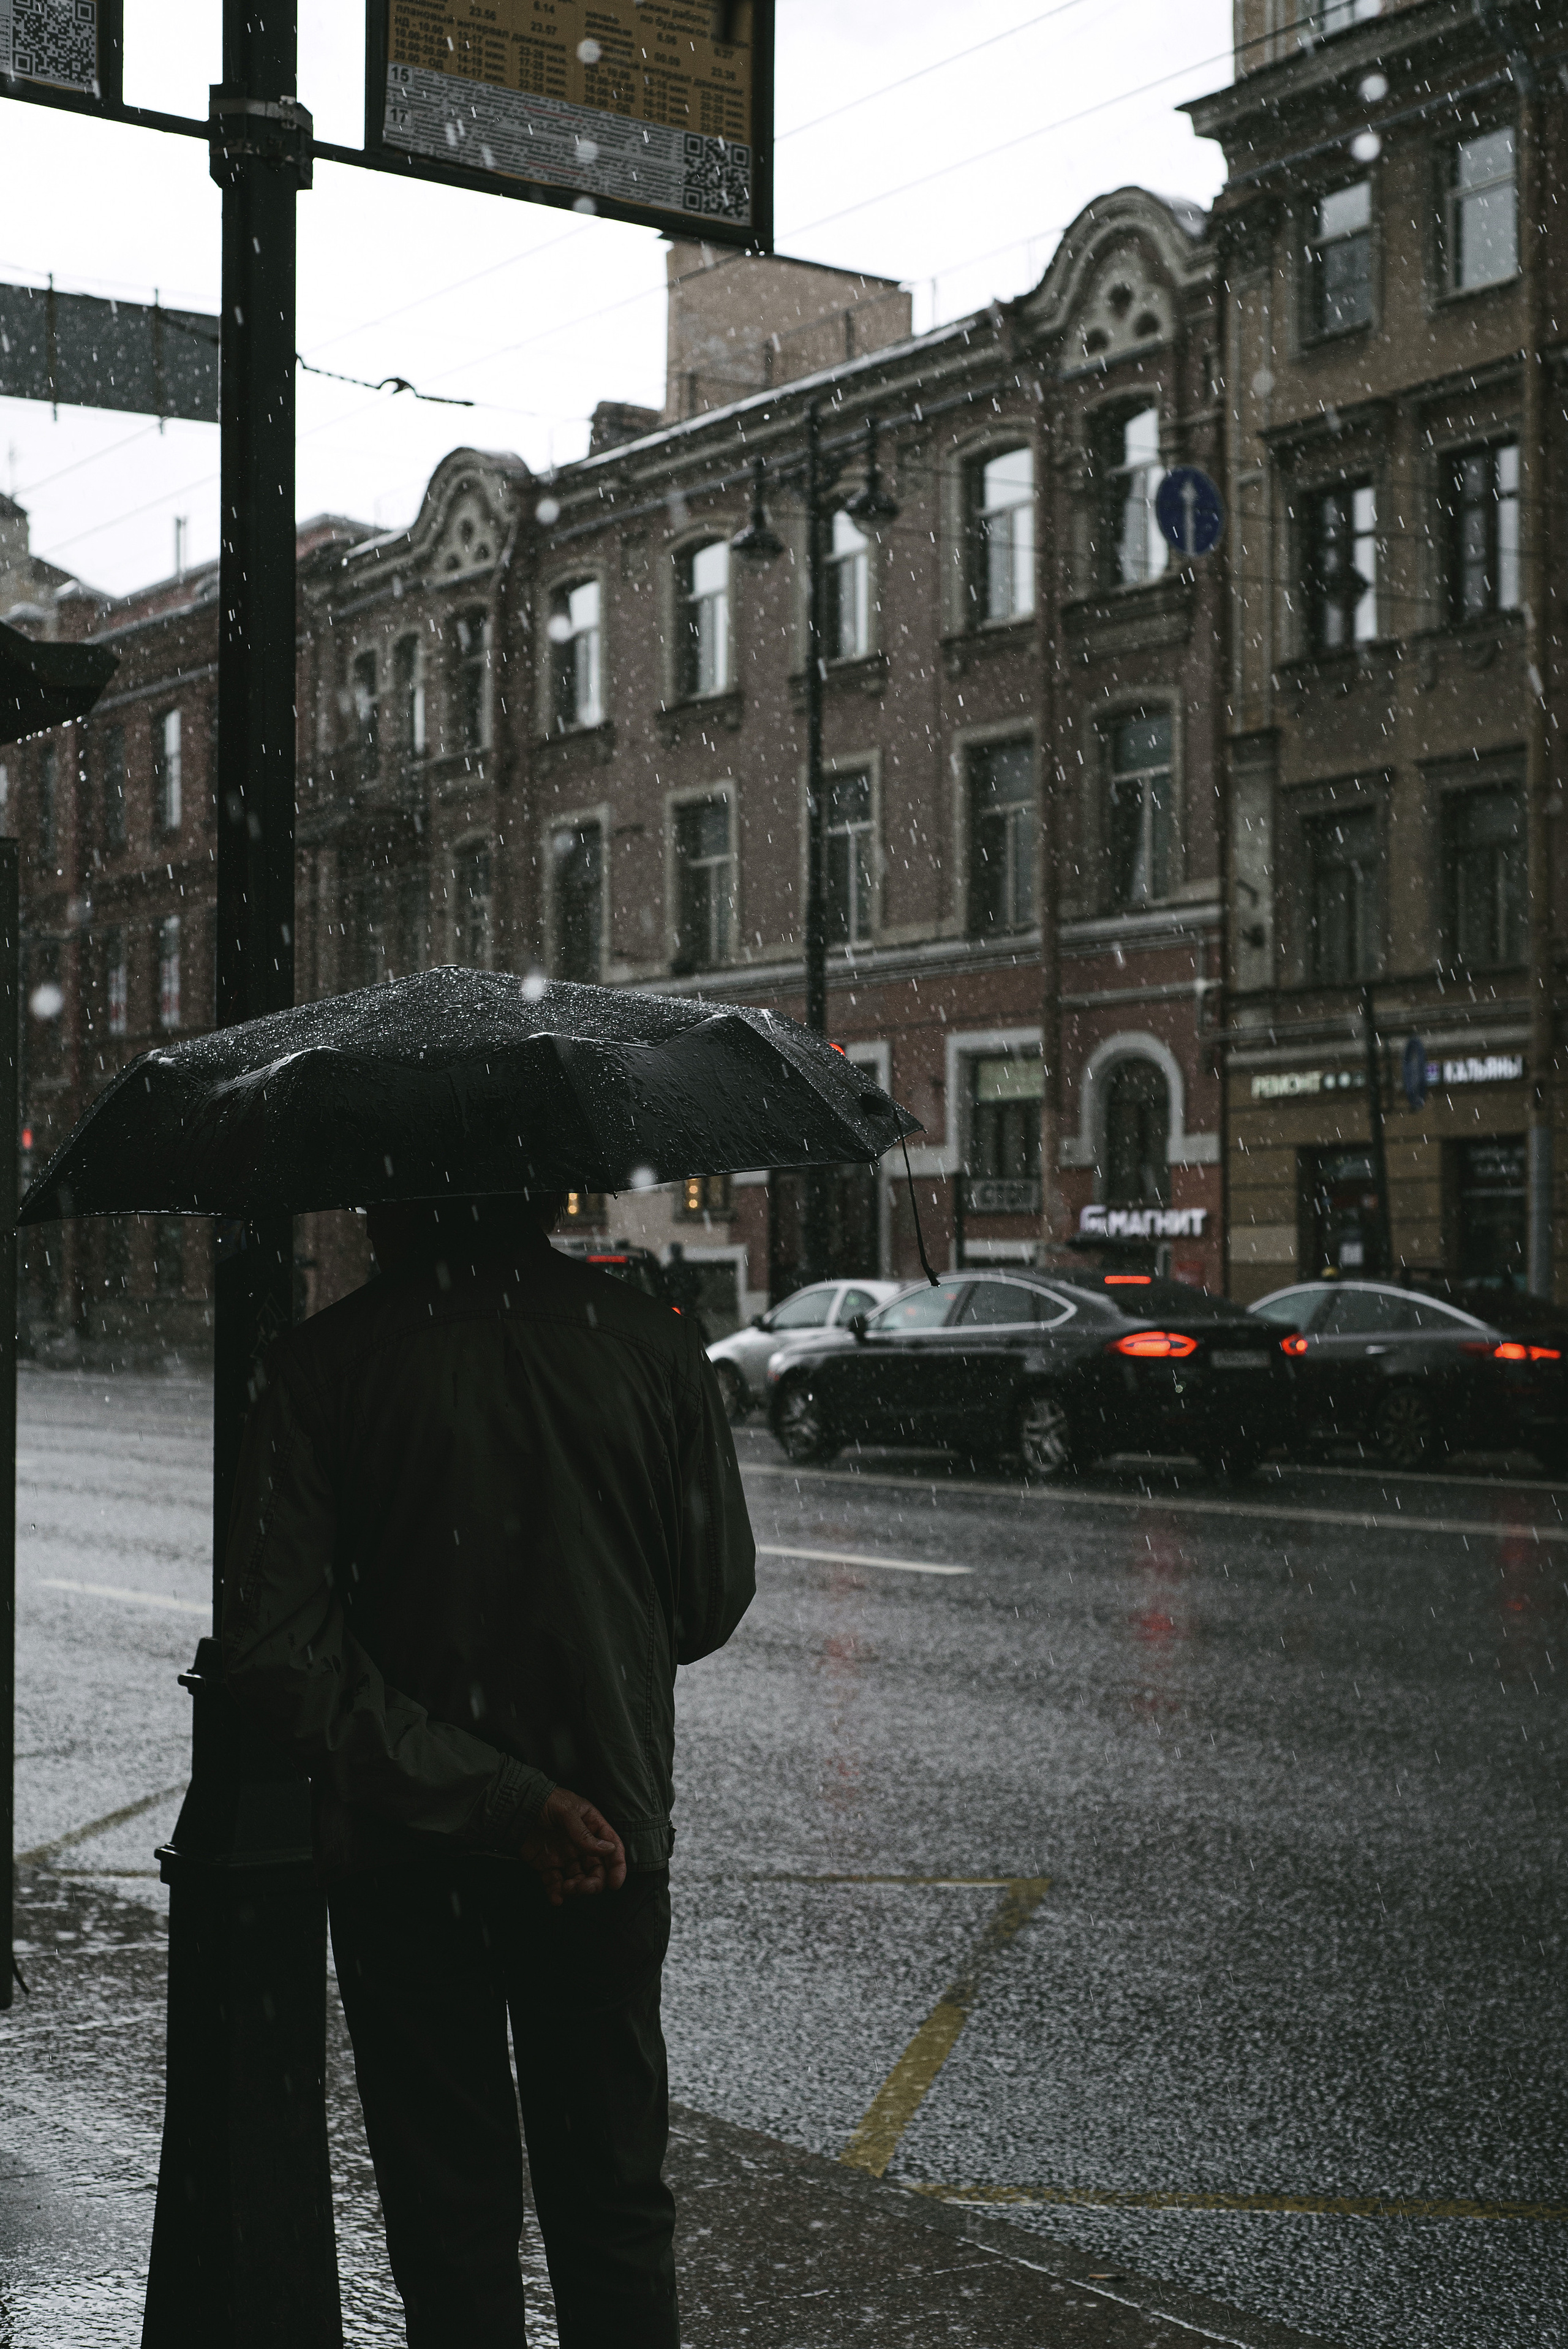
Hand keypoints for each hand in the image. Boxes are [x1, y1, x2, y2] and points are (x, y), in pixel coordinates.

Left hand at [513, 1787, 626, 1906]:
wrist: (515, 1806)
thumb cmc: (545, 1800)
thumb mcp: (567, 1811)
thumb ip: (584, 1834)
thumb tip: (608, 1849)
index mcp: (592, 1826)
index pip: (612, 1847)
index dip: (617, 1866)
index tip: (615, 1884)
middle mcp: (581, 1843)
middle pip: (597, 1869)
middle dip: (593, 1883)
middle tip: (581, 1887)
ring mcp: (565, 1855)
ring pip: (579, 1879)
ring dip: (576, 1889)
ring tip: (566, 1888)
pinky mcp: (547, 1865)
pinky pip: (556, 1883)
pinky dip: (556, 1893)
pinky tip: (555, 1898)